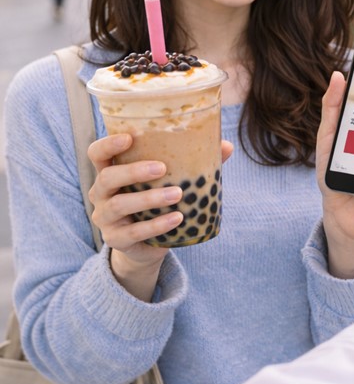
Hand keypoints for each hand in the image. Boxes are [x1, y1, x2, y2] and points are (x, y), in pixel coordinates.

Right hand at [87, 135, 232, 299]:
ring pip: (120, 205)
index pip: (97, 154)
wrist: (148, 246)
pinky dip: (157, 225)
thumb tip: (227, 146)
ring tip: (177, 194)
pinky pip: (133, 232)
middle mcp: (101, 193)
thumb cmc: (157, 203)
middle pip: (107, 178)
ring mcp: (105, 218)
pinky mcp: (116, 240)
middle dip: (133, 171)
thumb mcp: (169, 182)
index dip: (108, 144)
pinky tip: (177, 218)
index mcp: (111, 172)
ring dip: (149, 198)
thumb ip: (194, 163)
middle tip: (162, 168)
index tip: (130, 137)